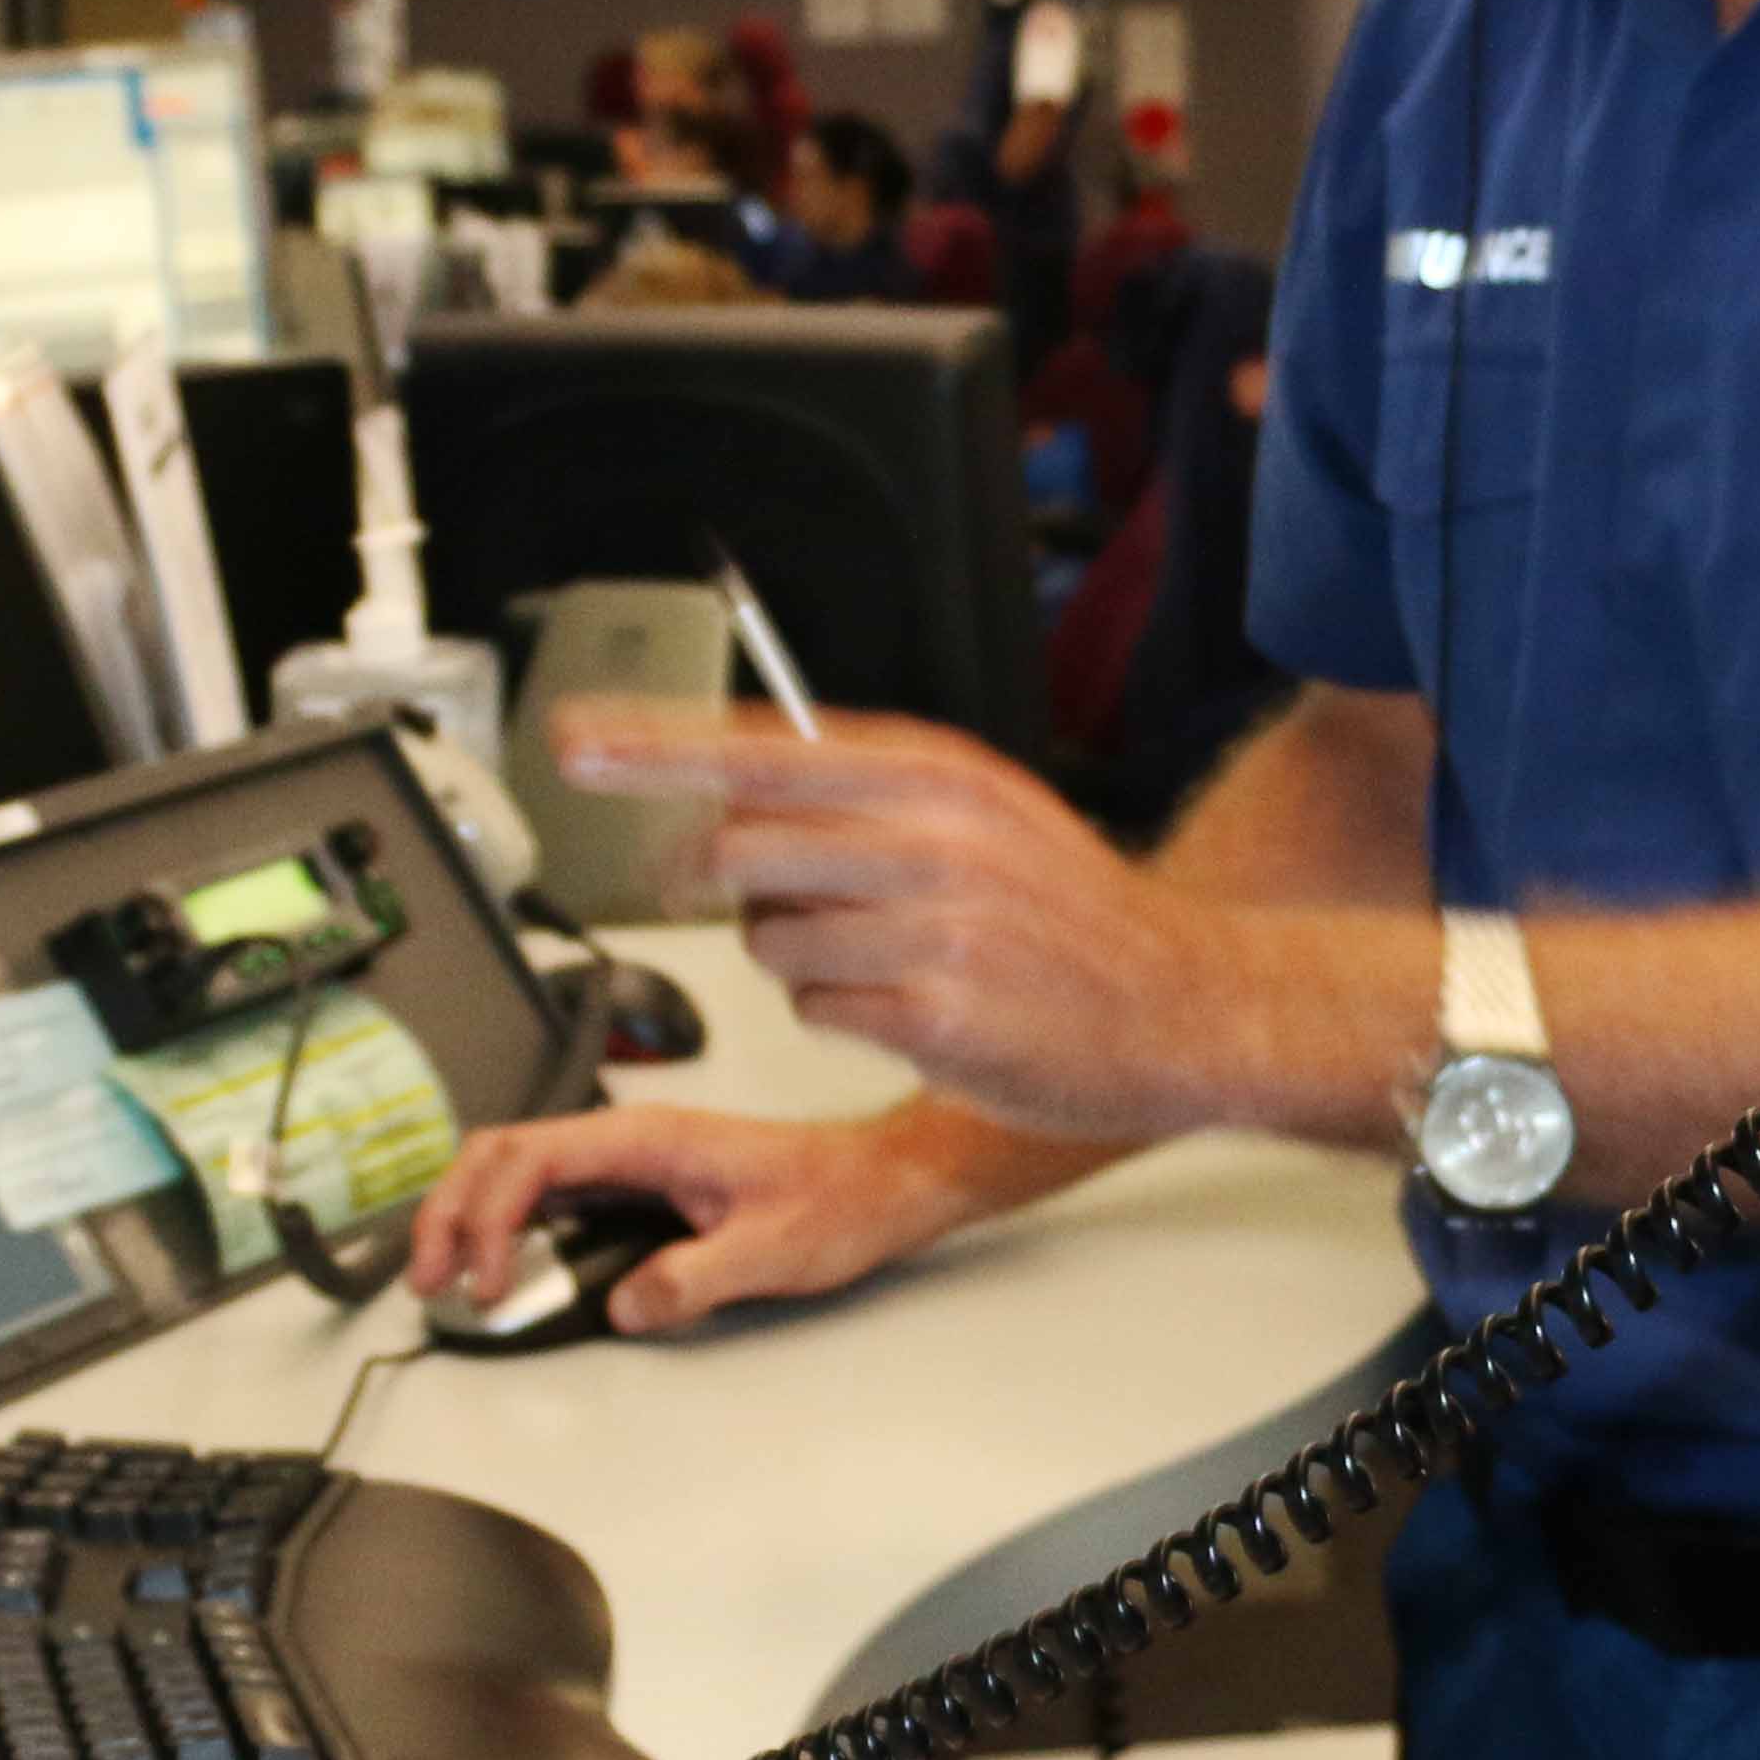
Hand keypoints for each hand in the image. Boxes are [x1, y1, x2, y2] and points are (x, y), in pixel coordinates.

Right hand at [403, 1096, 1101, 1337]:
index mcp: (652, 1137)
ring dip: (470, 1215)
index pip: (532, 1157)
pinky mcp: (638, 1182)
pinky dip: (506, 1222)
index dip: (490, 1218)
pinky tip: (500, 1262)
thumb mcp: (772, 1250)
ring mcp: (630, 1158)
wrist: (882, 1182)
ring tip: (449, 1278)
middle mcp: (632, 1138)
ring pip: (517, 1166)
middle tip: (432, 1282)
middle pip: (502, 1152)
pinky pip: (549, 1190)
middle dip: (452, 1212)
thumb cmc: (838, 1199)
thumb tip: (626, 1306)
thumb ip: (695, 1278)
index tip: (488, 1281)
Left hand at [549, 700, 1297, 1141]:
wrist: (1180, 1002)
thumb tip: (732, 792)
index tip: (579, 742)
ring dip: (795, 962)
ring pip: (770, 942)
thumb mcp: (983, 815)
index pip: (758, 749)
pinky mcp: (933, 1013)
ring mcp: (934, 927)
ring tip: (874, 964)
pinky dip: (840, 1018)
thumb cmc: (1070, 915)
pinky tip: (907, 1011)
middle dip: (715, 886)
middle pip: (741, 850)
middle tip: (734, 901)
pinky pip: (816, 1012)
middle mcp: (931, 837)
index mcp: (935, 774)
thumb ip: (864, 796)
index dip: (654, 746)